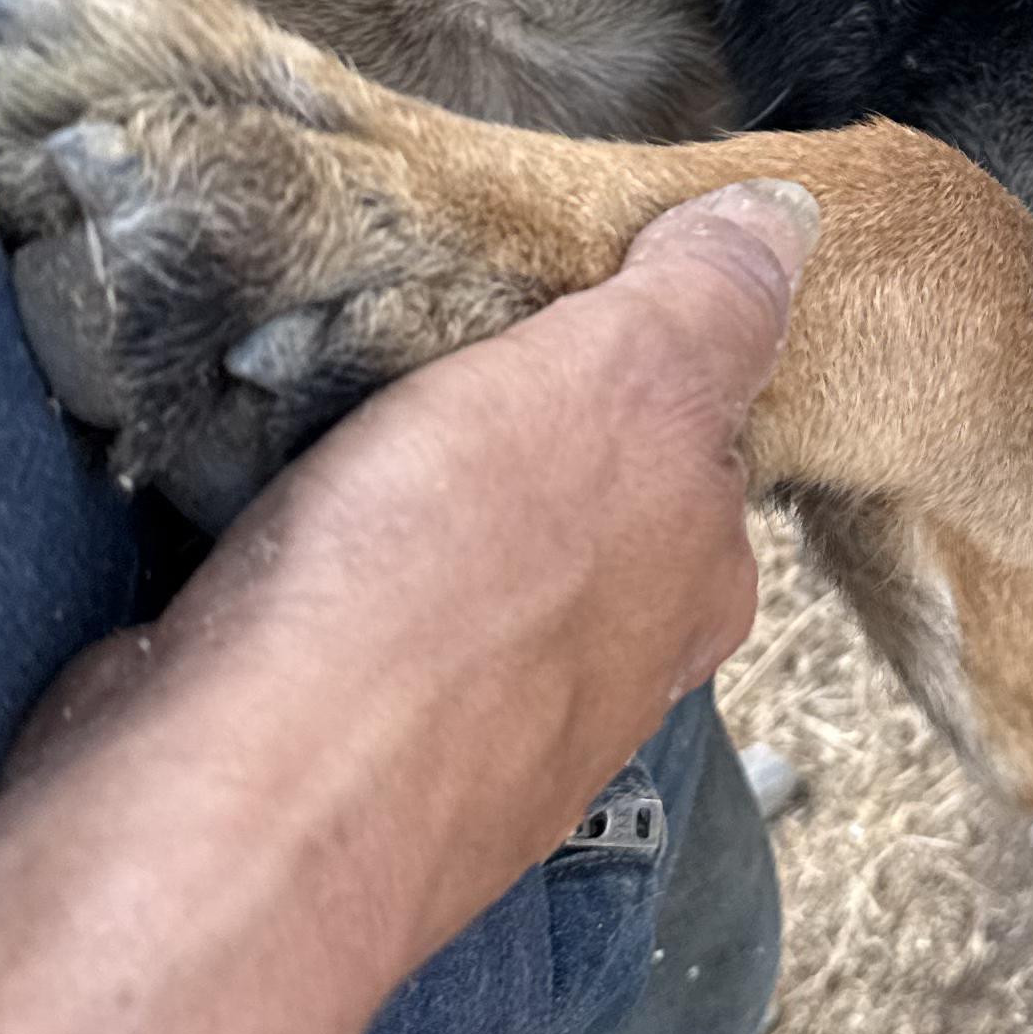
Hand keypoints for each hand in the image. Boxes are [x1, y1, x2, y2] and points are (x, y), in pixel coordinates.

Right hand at [10, 178, 817, 968]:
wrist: (245, 811)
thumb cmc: (444, 590)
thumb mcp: (614, 382)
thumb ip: (705, 303)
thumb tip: (787, 222)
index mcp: (701, 575)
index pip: (693, 433)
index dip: (618, 353)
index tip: (535, 306)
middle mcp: (616, 670)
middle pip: (579, 504)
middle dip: (506, 434)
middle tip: (414, 358)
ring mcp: (484, 734)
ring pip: (462, 570)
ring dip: (403, 506)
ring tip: (323, 438)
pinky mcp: (355, 764)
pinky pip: (354, 629)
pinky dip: (319, 579)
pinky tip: (267, 547)